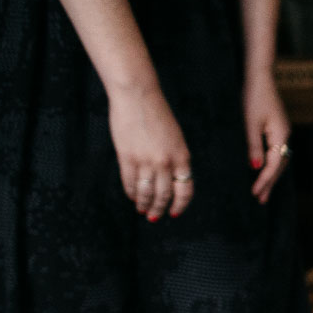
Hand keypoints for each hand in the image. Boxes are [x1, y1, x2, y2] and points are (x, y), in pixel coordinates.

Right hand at [106, 80, 193, 219]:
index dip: (180, 205)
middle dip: (160, 209)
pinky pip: (130, 182)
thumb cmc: (158, 114)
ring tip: (142, 209)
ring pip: (147, 192)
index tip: (174, 213)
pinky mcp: (127, 157)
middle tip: (154, 216)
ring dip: (144, 204)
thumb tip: (171, 179)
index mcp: (183, 157)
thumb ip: (176, 159)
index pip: (185, 190)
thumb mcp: (176, 138)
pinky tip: (131, 196)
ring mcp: (146, 161)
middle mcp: (166, 163)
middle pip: (165, 195)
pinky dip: (131, 192)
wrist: (138, 96)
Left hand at [244, 70, 292, 202]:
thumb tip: (255, 168)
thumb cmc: (253, 97)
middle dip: (270, 183)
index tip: (255, 193)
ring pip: (280, 160)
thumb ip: (253, 147)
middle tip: (261, 200)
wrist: (260, 77)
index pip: (273, 165)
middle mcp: (285, 136)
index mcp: (280, 135)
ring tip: (263, 190)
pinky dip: (271, 165)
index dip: (264, 180)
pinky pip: (277, 152)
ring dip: (271, 176)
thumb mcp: (250, 123)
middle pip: (280, 166)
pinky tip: (265, 169)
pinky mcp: (278, 128)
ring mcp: (283, 132)